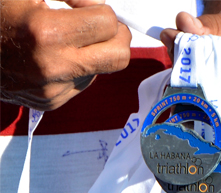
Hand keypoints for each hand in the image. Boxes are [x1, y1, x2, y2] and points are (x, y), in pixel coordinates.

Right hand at [0, 0, 131, 110]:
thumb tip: (99, 6)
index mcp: (46, 33)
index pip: (107, 24)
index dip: (101, 10)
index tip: (87, 7)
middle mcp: (53, 67)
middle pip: (120, 57)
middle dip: (117, 37)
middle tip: (103, 25)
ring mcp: (53, 90)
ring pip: (102, 70)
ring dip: (92, 52)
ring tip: (61, 39)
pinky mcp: (51, 102)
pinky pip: (82, 83)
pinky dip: (75, 67)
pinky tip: (51, 56)